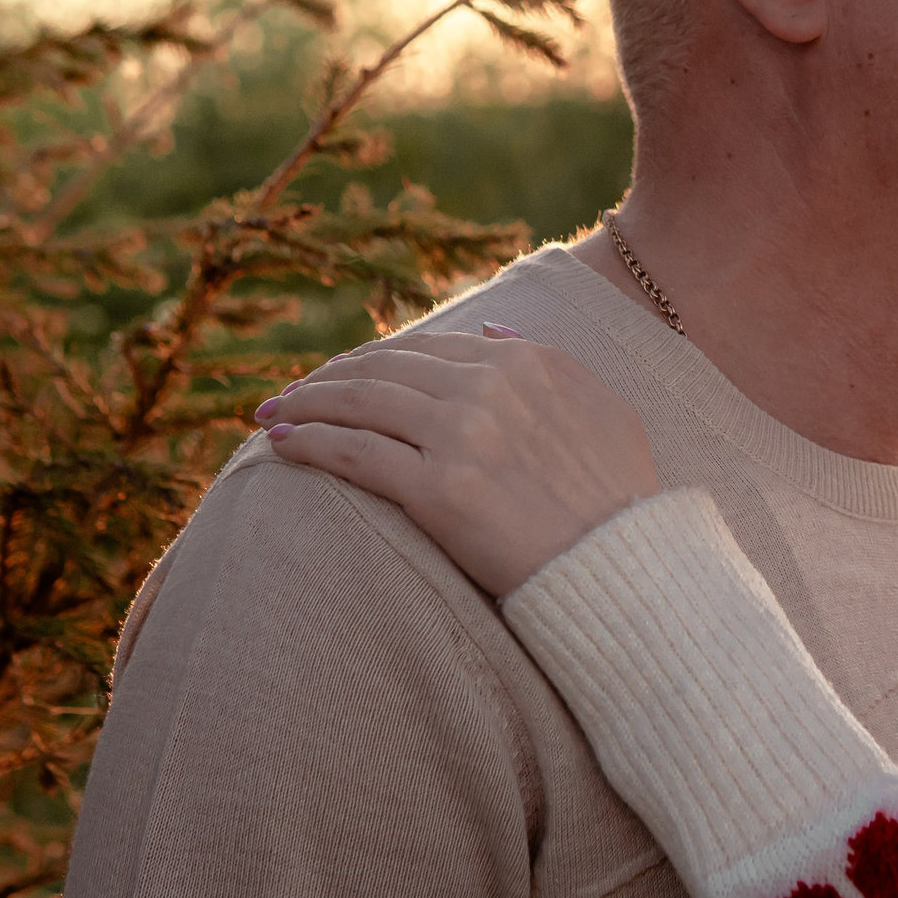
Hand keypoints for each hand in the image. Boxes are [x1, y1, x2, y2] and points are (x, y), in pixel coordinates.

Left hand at [257, 325, 659, 596]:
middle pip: (382, 368)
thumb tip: (491, 330)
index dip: (376, 357)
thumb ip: (548, 362)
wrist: (622, 568)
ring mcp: (462, 436)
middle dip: (328, 377)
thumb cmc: (619, 497)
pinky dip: (311, 444)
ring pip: (359, 403)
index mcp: (528, 362)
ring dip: (305, 404)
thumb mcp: (604, 407)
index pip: (427, 346)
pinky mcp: (438, 491)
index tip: (343, 374)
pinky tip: (285, 446)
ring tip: (274, 416)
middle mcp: (490, 387)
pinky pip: (355, 454)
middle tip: (291, 395)